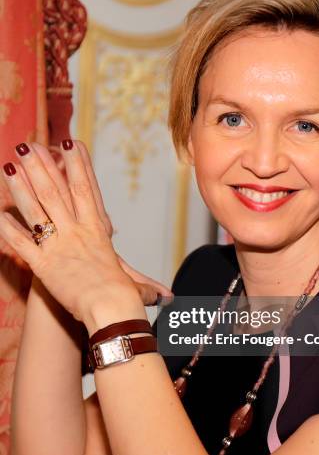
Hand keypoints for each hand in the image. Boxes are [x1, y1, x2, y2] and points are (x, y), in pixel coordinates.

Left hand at [0, 141, 170, 331]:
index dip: (77, 165)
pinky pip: (22, 244)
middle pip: (57, 193)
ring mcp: (59, 247)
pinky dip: (8, 230)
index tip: (70, 144)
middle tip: (29, 146)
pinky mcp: (43, 265)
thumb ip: (144, 285)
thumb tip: (166, 296)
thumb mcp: (132, 283)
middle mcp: (77, 232)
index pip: (86, 189)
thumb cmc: (123, 297)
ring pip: (36, 211)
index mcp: (97, 230)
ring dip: (21, 188)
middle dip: (42, 167)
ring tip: (9, 167)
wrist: (110, 310)